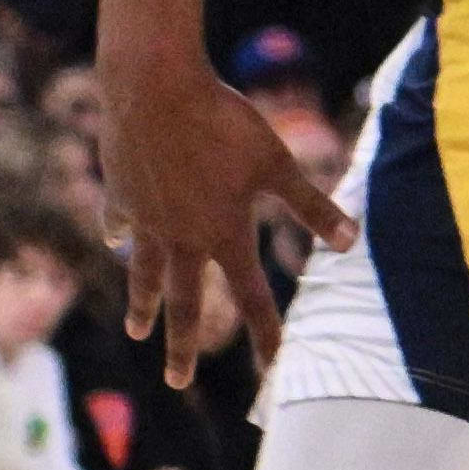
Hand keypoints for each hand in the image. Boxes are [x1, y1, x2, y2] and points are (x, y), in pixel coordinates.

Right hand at [96, 51, 355, 377]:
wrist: (153, 88)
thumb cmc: (224, 122)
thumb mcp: (278, 163)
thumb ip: (313, 206)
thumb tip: (352, 242)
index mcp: (223, 233)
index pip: (252, 296)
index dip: (266, 333)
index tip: (272, 370)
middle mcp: (181, 236)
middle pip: (185, 303)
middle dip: (182, 346)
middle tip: (175, 382)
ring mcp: (145, 218)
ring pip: (145, 272)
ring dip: (144, 304)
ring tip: (138, 332)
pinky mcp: (119, 193)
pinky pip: (120, 222)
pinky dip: (120, 233)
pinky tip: (116, 242)